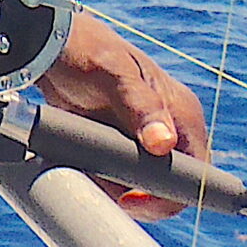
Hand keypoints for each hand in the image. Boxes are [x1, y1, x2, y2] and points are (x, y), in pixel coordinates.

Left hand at [36, 14, 210, 220]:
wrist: (50, 49)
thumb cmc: (87, 52)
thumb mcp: (113, 76)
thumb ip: (141, 108)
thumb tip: (163, 143)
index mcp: (181, 113)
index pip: (196, 175)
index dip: (169, 196)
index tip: (130, 197)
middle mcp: (170, 129)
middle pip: (170, 187)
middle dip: (139, 196)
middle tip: (104, 187)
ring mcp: (146, 139)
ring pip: (143, 187)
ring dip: (116, 188)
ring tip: (88, 167)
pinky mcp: (123, 145)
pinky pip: (121, 178)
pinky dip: (103, 179)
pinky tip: (84, 164)